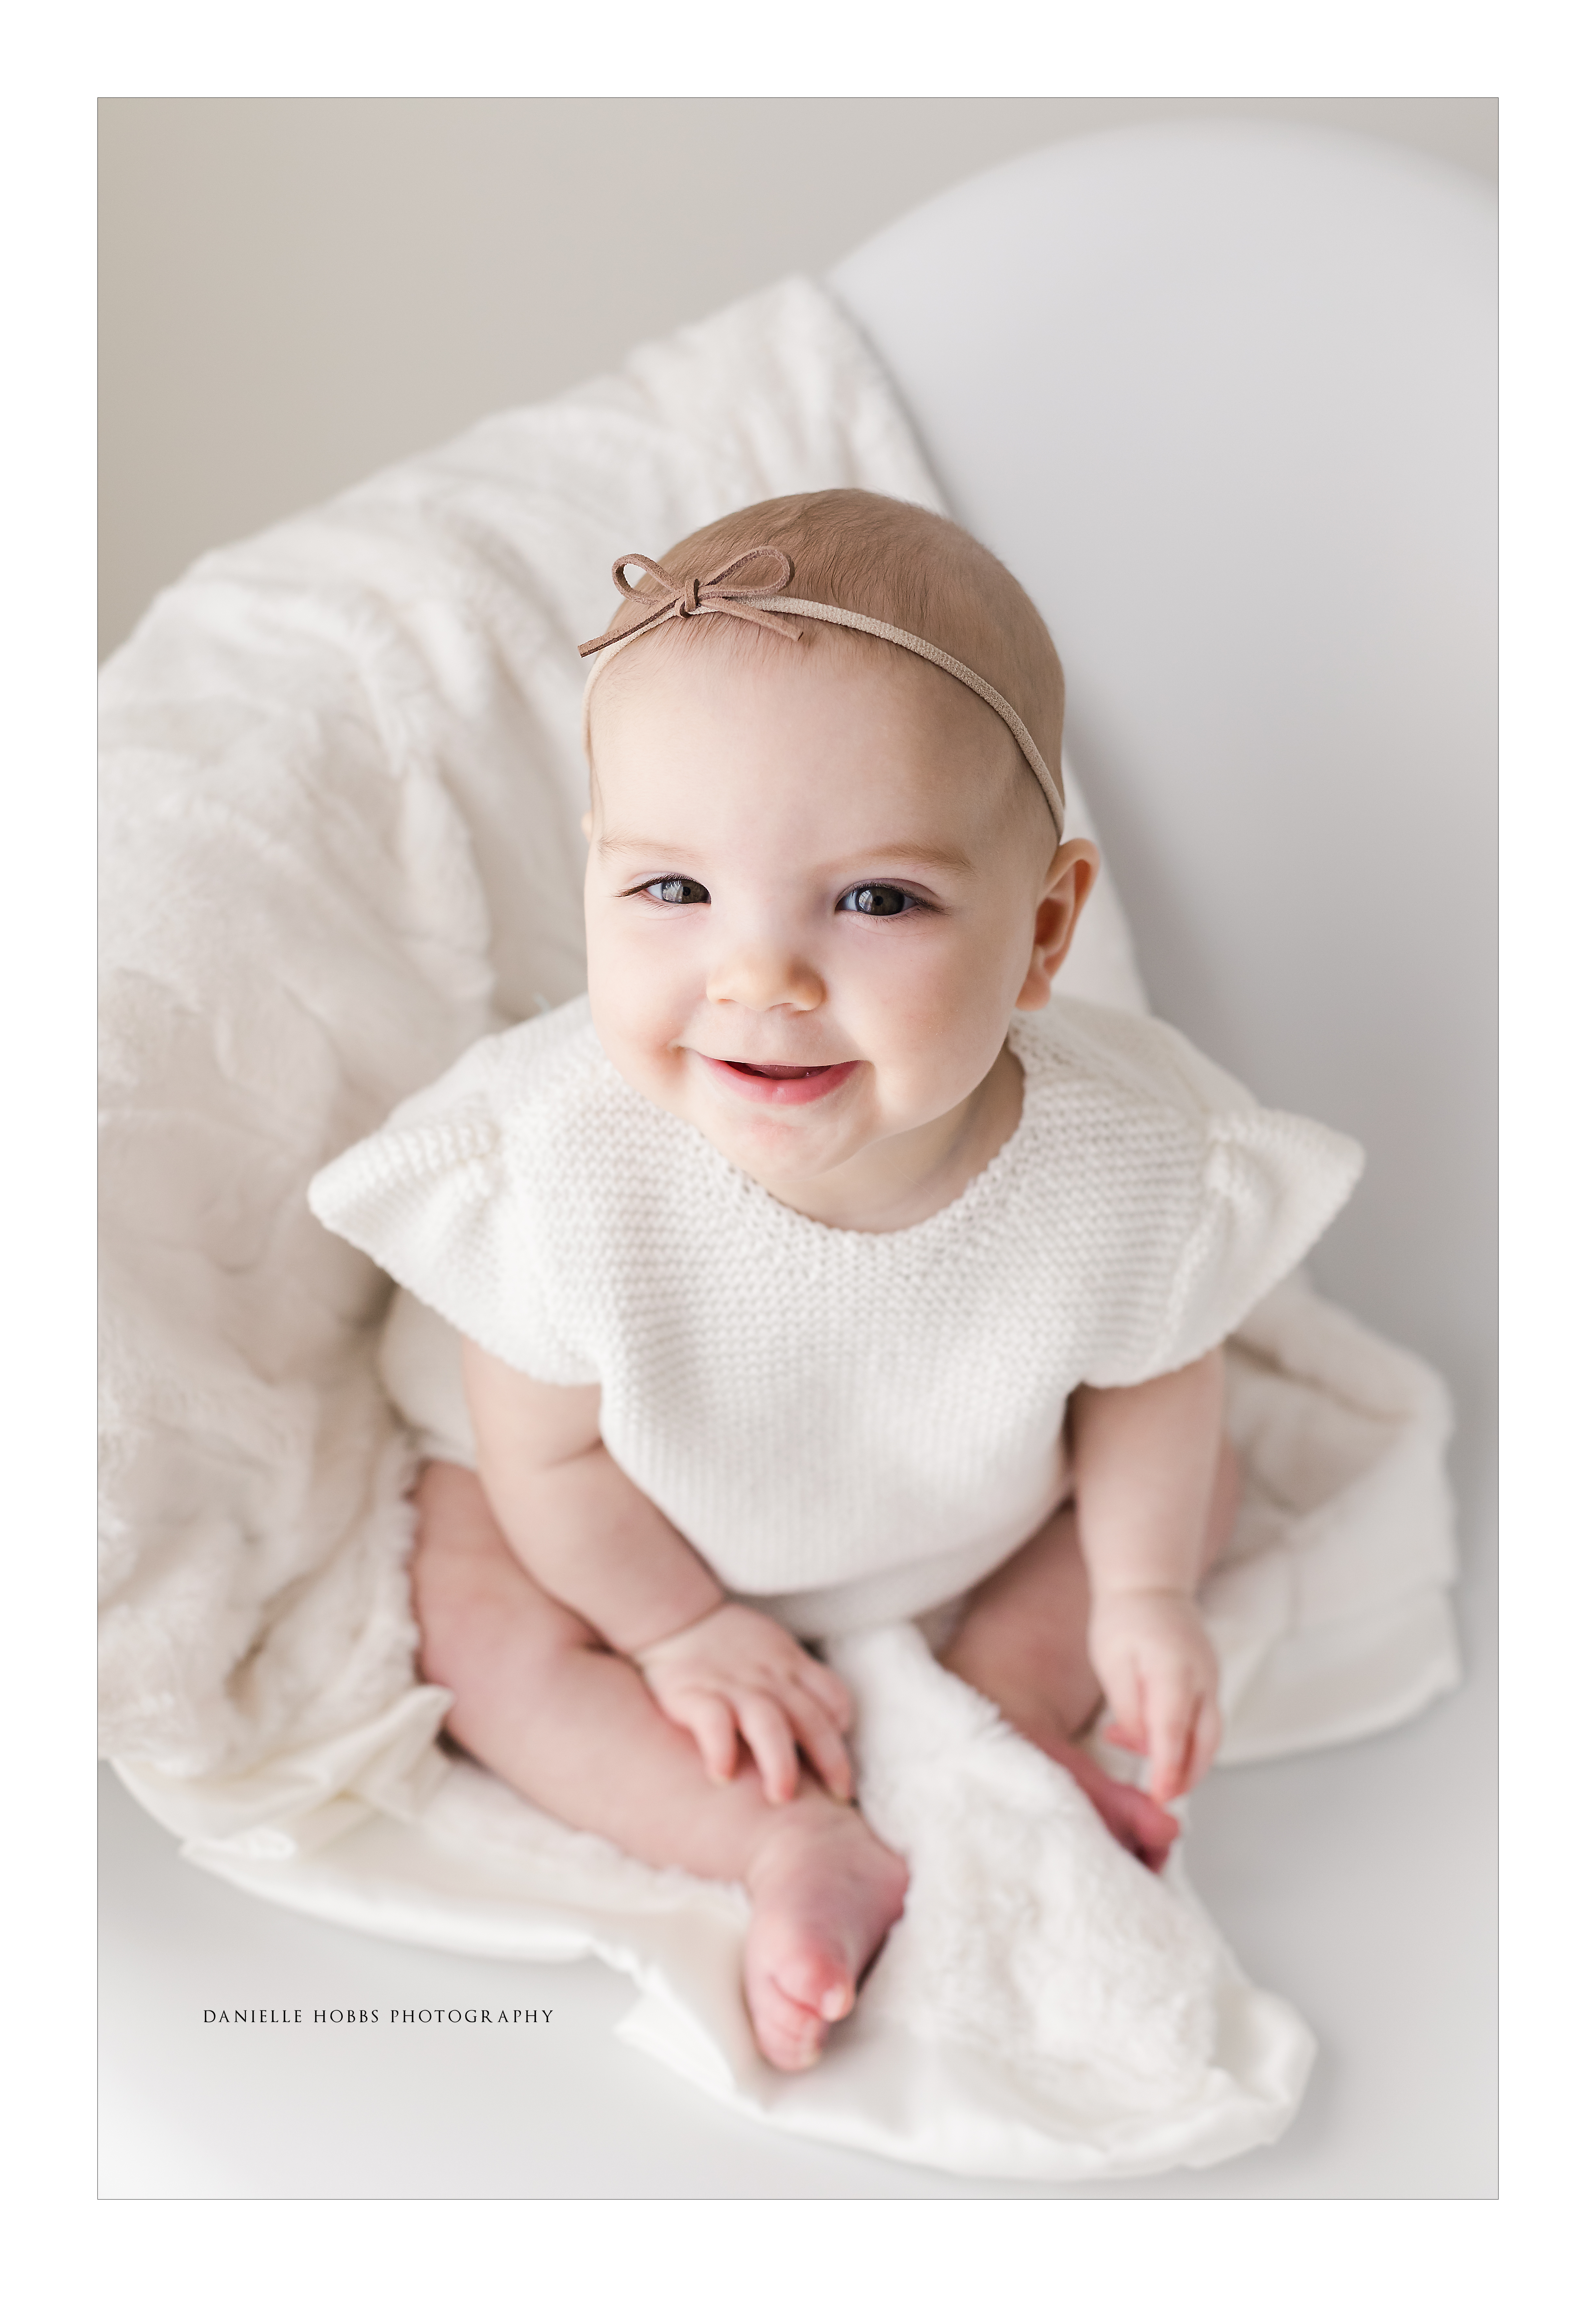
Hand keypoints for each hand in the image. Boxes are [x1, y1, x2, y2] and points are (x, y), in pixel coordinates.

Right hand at [632, 1603, 854, 1804]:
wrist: (675, 1617)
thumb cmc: (731, 1644)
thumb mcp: (776, 1650)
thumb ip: (802, 1681)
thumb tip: (836, 1725)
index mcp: (790, 1666)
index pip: (833, 1696)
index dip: (843, 1730)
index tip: (843, 1764)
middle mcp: (769, 1678)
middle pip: (810, 1718)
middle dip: (830, 1759)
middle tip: (839, 1795)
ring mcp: (733, 1686)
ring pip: (768, 1723)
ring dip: (780, 1761)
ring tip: (781, 1795)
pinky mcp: (694, 1694)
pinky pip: (713, 1721)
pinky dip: (720, 1747)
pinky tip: (722, 1774)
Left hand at [1087, 1589, 1220, 1804]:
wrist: (1150, 1584)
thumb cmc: (1124, 1621)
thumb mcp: (1111, 1663)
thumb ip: (1129, 1707)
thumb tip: (1143, 1745)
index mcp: (1173, 1671)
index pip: (1173, 1731)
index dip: (1168, 1768)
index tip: (1160, 1797)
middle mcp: (1201, 1678)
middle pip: (1206, 1741)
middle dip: (1187, 1776)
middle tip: (1162, 1799)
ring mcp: (1211, 1679)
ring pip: (1211, 1735)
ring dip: (1189, 1762)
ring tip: (1158, 1778)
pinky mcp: (1210, 1680)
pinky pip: (1205, 1719)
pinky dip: (1188, 1739)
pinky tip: (1156, 1741)